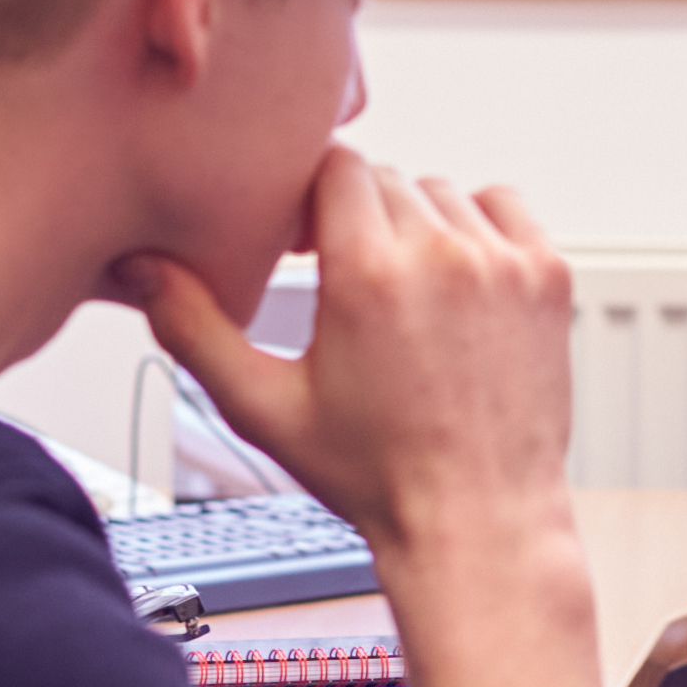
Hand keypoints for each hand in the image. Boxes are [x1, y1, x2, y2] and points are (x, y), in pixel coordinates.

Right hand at [121, 147, 575, 558]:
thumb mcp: (263, 407)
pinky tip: (456, 281)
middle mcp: (442, 253)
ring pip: (441, 192)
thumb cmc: (374, 476)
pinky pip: (502, 206)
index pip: (334, 165)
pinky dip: (477, 228)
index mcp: (367, 273)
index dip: (309, 199)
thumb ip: (193, 327)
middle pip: (384, 179)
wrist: (477, 521)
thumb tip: (139, 267)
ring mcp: (503, 262)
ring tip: (403, 292)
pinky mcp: (547, 276)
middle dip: (358, 216)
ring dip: (416, 223)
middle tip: (347, 280)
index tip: (303, 242)